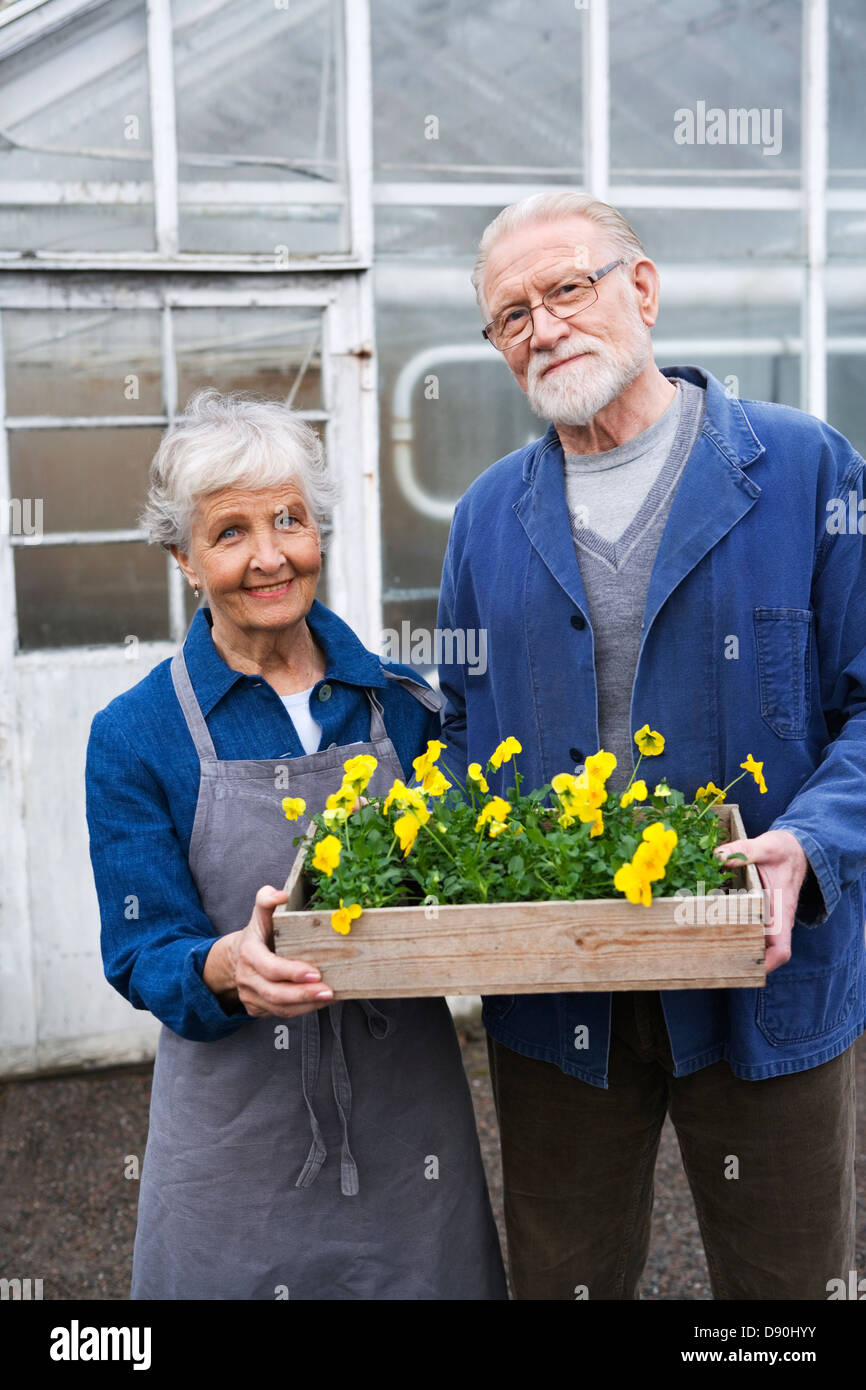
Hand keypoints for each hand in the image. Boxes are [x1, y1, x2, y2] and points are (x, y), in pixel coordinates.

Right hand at [204, 885, 332, 1017]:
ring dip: (307, 1006)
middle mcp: (247, 979)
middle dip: (304, 995)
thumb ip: (267, 899)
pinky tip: (322, 1002)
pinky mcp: (257, 1009)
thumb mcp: (260, 915)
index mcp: (249, 954)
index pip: (270, 967)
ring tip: (331, 997)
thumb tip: (282, 894)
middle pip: (275, 994)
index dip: (292, 972)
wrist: (236, 959)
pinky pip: (282, 1014)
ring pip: (280, 1009)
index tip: (316, 973)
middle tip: (329, 991)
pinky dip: (304, 1010)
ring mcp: (250, 997)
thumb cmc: (257, 934)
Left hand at [714, 830, 808, 972]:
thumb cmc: (785, 850)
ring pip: (754, 942)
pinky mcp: (759, 913)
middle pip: (762, 952)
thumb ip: (745, 851)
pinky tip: (707, 926)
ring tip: (704, 946)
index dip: (768, 964)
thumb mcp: (767, 846)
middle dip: (741, 960)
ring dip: (734, 947)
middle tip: (711, 959)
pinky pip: (748, 928)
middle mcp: (776, 921)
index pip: (781, 949)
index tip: (749, 970)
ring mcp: (768, 919)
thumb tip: (718, 857)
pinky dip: (732, 930)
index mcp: (782, 911)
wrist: (796, 850)